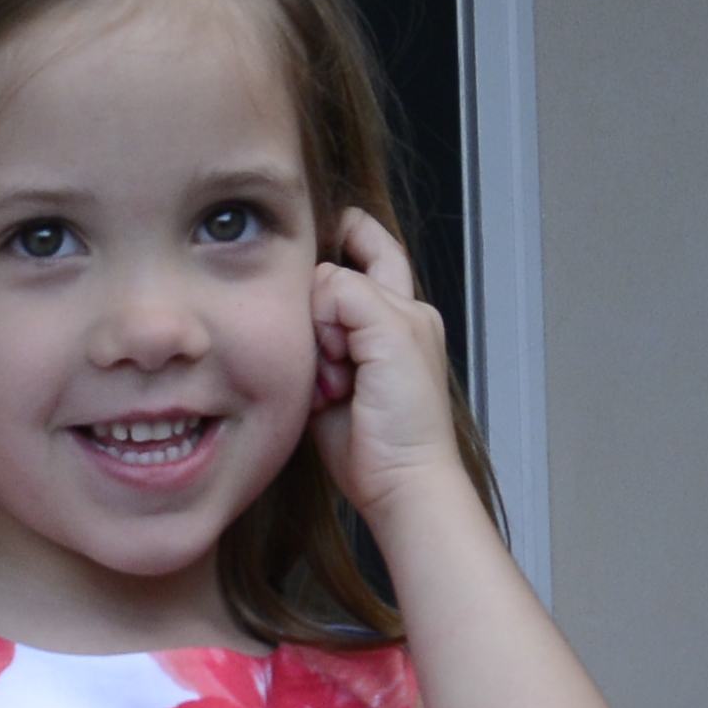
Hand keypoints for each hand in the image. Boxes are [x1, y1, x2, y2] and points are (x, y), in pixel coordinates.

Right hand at [306, 209, 477, 535]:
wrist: (395, 478)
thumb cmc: (411, 416)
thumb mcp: (393, 334)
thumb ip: (351, 293)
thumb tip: (316, 287)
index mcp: (404, 306)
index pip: (373, 246)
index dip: (347, 232)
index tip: (314, 229)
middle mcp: (375, 325)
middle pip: (330, 283)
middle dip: (320, 304)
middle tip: (333, 337)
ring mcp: (347, 356)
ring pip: (308, 322)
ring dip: (314, 347)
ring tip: (336, 379)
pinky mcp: (322, 384)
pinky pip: (296, 358)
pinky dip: (303, 372)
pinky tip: (324, 395)